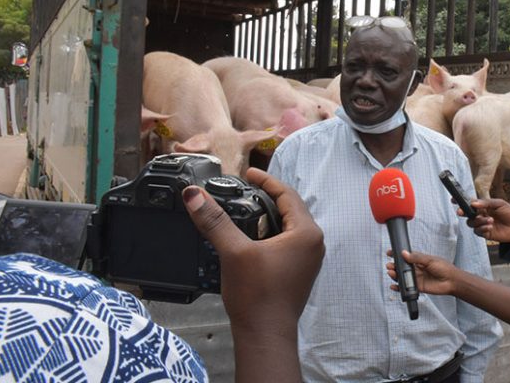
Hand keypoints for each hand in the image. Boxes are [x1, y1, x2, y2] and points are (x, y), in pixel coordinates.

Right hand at [183, 168, 323, 332]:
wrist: (265, 335)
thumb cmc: (257, 297)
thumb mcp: (233, 252)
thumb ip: (215, 220)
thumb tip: (195, 195)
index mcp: (307, 233)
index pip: (287, 194)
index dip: (266, 181)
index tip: (248, 173)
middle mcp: (314, 243)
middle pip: (290, 208)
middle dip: (267, 196)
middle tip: (244, 188)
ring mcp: (309, 259)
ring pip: (289, 225)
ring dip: (268, 215)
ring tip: (245, 208)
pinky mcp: (300, 271)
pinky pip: (288, 242)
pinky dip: (271, 233)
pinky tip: (251, 236)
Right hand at [386, 250, 457, 295]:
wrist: (452, 281)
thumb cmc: (443, 268)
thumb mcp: (429, 260)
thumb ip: (416, 258)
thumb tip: (404, 253)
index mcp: (419, 260)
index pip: (406, 256)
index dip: (397, 255)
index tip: (389, 253)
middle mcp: (417, 269)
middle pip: (402, 267)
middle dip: (394, 266)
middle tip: (389, 265)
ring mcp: (417, 278)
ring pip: (403, 277)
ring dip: (395, 275)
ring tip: (391, 273)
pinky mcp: (418, 287)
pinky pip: (406, 287)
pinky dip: (399, 287)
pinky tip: (393, 286)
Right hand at [464, 198, 509, 242]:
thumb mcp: (499, 203)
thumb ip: (486, 203)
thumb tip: (473, 203)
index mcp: (483, 206)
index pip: (469, 203)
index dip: (460, 201)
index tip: (453, 200)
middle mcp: (480, 215)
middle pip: (467, 214)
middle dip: (463, 212)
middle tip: (461, 212)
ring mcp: (482, 224)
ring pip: (471, 223)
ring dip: (479, 221)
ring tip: (490, 220)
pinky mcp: (485, 233)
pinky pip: (478, 231)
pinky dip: (482, 228)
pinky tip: (490, 227)